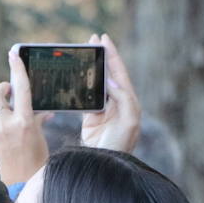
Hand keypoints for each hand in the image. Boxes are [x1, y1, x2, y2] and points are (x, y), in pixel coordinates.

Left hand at [0, 50, 50, 184]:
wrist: (20, 187)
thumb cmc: (37, 165)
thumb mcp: (41, 140)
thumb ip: (39, 121)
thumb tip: (44, 112)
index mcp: (24, 122)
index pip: (21, 88)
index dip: (17, 69)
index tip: (14, 53)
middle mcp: (7, 125)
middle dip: (2, 88)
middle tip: (11, 90)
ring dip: (3, 105)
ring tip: (16, 111)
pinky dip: (4, 119)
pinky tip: (14, 126)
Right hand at [80, 34, 140, 154]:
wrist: (105, 164)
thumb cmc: (121, 145)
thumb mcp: (129, 120)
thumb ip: (123, 98)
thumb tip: (111, 80)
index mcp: (128, 101)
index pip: (119, 72)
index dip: (112, 54)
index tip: (103, 39)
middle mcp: (117, 103)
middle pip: (108, 73)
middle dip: (101, 56)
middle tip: (92, 40)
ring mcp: (104, 110)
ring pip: (96, 83)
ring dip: (90, 68)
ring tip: (82, 54)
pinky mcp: (91, 118)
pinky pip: (85, 97)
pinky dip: (80, 85)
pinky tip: (74, 76)